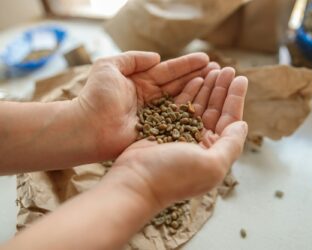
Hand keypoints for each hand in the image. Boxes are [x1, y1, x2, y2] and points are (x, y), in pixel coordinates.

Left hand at [73, 51, 218, 160]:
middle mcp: (150, 97)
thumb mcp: (109, 67)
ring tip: (218, 82)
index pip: (168, 70)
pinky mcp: (157, 130)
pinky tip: (207, 103)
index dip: (187, 64)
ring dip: (200, 91)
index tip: (206, 58)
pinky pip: (177, 118)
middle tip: (220, 70)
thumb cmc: (95, 96)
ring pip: (181, 100)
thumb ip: (132, 58)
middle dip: (199, 76)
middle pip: (179, 84)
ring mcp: (155, 114)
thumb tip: (156, 57)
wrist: (86, 127)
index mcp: (140, 81)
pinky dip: (192, 111)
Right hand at [102, 68, 247, 209]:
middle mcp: (200, 143)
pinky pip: (181, 106)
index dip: (236, 99)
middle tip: (227, 69)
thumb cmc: (173, 175)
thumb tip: (243, 125)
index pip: (230, 120)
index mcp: (214, 153)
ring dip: (207, 87)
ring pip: (199, 106)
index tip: (241, 78)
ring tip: (214, 68)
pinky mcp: (165, 127)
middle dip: (222, 89)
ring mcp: (182, 134)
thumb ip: (231, 145)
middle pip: (216, 110)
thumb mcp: (212, 165)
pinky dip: (189, 92)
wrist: (135, 180)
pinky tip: (195, 78)